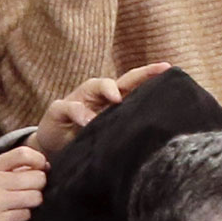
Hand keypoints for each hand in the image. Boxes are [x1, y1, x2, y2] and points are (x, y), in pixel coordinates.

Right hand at [0, 146, 48, 220]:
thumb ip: (16, 163)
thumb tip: (46, 166)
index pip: (23, 154)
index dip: (39, 159)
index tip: (41, 166)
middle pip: (36, 177)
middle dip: (39, 182)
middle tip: (30, 185)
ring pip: (35, 197)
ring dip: (33, 198)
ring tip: (22, 198)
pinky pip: (26, 214)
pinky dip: (24, 213)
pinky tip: (13, 210)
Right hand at [28, 62, 171, 157]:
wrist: (50, 150)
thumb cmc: (83, 140)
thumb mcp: (105, 135)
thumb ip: (124, 132)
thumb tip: (154, 137)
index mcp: (112, 102)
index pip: (135, 87)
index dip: (152, 78)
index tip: (171, 70)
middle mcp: (98, 96)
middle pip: (121, 80)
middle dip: (141, 73)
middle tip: (158, 70)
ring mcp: (78, 99)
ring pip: (95, 85)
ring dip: (107, 89)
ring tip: (117, 99)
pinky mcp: (58, 109)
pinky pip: (68, 106)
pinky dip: (78, 112)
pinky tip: (86, 120)